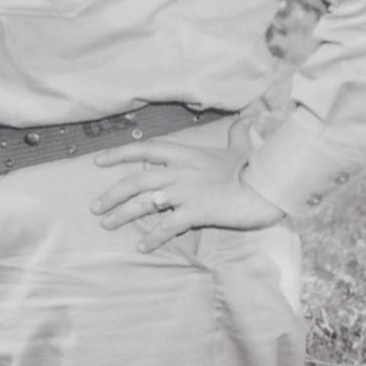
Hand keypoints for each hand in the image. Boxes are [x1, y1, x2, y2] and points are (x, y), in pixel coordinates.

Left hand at [90, 118, 283, 251]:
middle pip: (136, 180)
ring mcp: (187, 192)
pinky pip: (168, 226)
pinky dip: (153, 237)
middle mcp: (180, 171)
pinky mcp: (197, 212)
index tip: (97, 161)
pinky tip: (142, 247)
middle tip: (94, 207)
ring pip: (145, 202)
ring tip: (107, 224)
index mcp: (185, 154)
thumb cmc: (254, 168)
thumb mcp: (241, 148)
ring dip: (123, 214)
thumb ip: (238, 134)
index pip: (144, 149)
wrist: (270, 187)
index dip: (118, 154)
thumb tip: (249, 118)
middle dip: (112, 193)